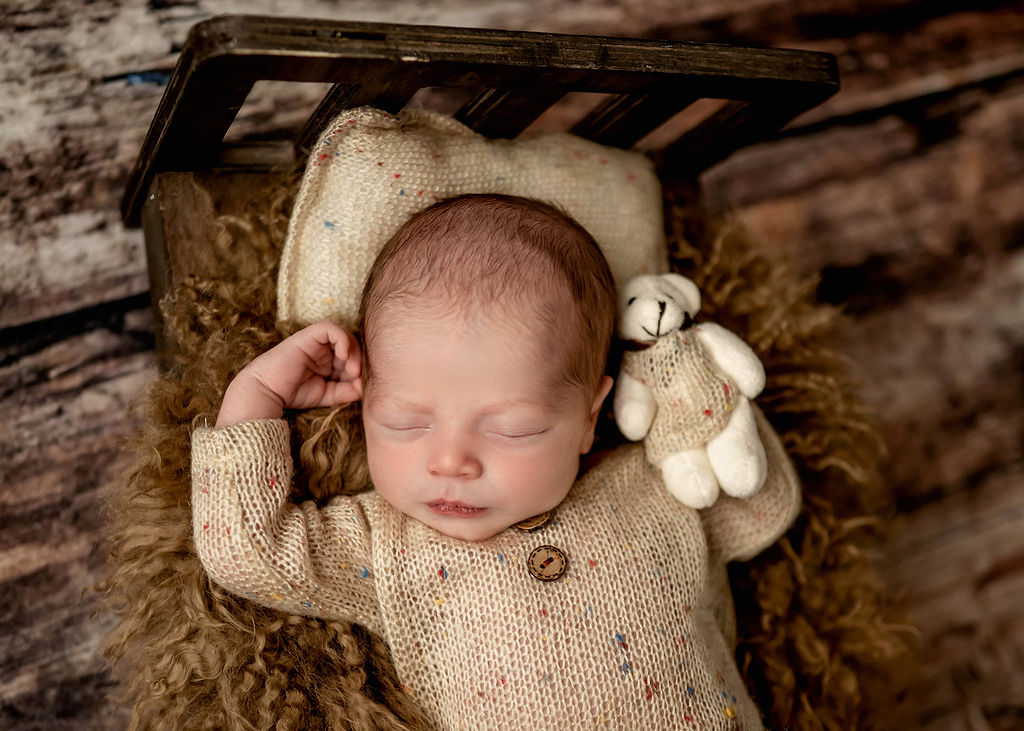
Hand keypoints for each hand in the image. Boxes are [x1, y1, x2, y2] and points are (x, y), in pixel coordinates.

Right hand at [216, 321, 361, 426]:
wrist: (266, 392)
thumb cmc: (293, 395)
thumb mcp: (328, 395)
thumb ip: (347, 391)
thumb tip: (365, 388)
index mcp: (327, 362)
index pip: (351, 357)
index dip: (360, 367)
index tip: (361, 384)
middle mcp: (322, 350)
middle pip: (351, 346)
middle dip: (359, 360)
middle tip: (358, 377)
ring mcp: (314, 342)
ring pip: (344, 335)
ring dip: (353, 351)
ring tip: (353, 370)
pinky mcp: (307, 336)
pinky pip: (330, 328)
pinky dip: (343, 339)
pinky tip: (343, 356)